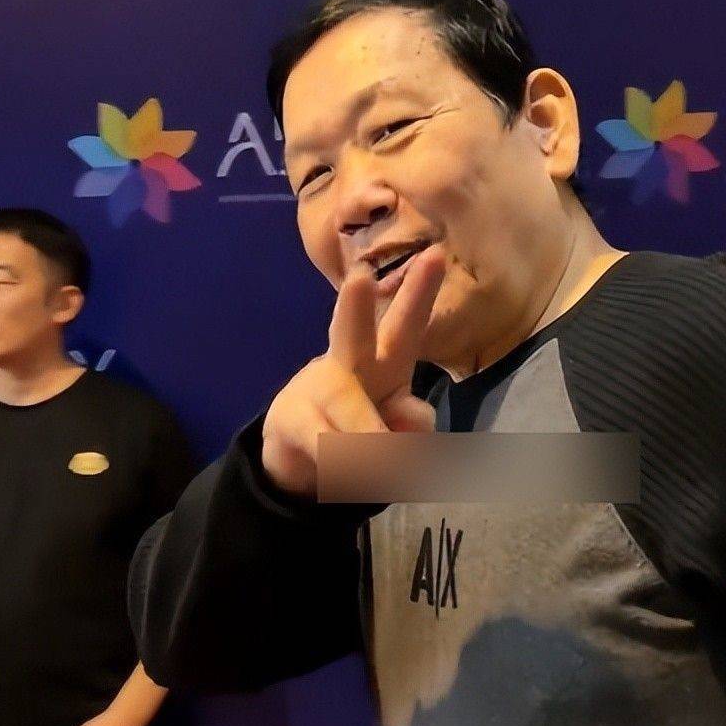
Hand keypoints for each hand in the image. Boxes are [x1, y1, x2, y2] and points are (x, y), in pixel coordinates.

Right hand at [262, 244, 445, 496]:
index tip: (435, 254)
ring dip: (366, 431)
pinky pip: (325, 444)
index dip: (419, 292)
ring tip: (379, 457)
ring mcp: (314, 389)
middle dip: (357, 307)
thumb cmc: (361, 432)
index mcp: (385, 362)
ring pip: (342, 401)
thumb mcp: (400, 432)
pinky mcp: (290, 420)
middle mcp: (348, 365)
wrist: (302, 464)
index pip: (406, 324)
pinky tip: (345, 471)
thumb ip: (413, 422)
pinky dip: (343, 464)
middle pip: (353, 332)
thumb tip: (410, 411)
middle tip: (359, 278)